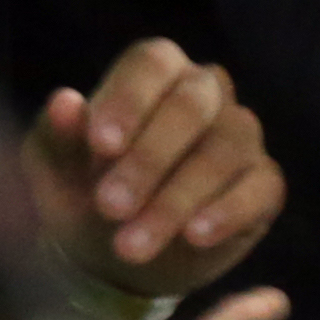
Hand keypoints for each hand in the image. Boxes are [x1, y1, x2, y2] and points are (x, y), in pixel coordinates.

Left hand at [28, 38, 281, 296]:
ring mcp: (240, 136)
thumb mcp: (55, 167)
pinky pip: (260, 187)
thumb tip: (64, 102)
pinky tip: (195, 237)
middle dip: (150, 158)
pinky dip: (228, 211)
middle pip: (192, 104)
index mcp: (156, 72)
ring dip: (177, 198)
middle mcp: (206, 92)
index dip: (129, 99)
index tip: (100, 145)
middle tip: (109, 208)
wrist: (112, 256)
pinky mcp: (264, 183)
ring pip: (226, 149)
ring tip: (133, 245)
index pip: (153, 63)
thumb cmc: (82, 191)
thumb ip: (59, 134)